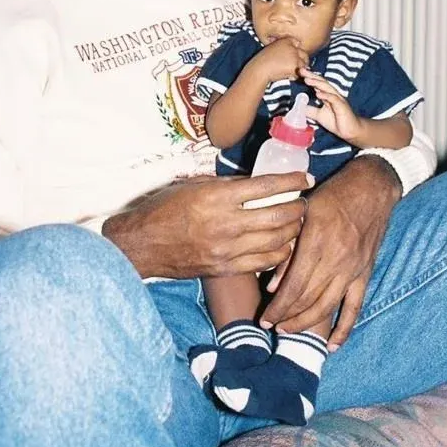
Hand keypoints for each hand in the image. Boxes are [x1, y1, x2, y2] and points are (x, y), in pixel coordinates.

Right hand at [102, 171, 312, 279]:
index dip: (291, 181)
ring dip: (293, 230)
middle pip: (279, 215)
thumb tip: (256, 183)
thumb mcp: (194, 186)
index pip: (267, 186)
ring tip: (296, 222)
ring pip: (277, 241)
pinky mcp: (225, 269)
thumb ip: (226, 185)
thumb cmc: (164, 209)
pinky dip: (279, 253)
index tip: (304, 178)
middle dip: (298, 207)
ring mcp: (227, 249)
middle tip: (304, 202)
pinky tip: (282, 245)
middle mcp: (227, 223)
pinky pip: (264, 262)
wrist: (142, 244)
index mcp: (218, 197)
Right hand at [253, 37, 308, 84]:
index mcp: (285, 41)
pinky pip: (300, 72)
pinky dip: (295, 76)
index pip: (297, 43)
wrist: (259, 69)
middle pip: (304, 54)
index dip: (297, 51)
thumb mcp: (271, 49)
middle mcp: (292, 46)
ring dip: (299, 69)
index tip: (295, 56)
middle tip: (298, 67)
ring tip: (290, 73)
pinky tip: (288, 76)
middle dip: (302, 61)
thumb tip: (289, 56)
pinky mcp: (295, 65)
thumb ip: (282, 50)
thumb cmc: (262, 62)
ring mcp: (294, 56)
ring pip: (303, 64)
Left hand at [259, 156, 400, 350]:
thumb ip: (288, 247)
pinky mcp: (365, 273)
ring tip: (289, 330)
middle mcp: (336, 259)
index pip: (295, 286)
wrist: (371, 188)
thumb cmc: (331, 196)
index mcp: (317, 242)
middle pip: (308, 300)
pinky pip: (355, 306)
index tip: (265, 317)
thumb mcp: (303, 212)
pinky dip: (344, 328)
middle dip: (287, 317)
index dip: (278, 306)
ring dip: (307, 324)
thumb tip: (271, 284)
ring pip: (328, 307)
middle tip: (270, 325)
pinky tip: (333, 345)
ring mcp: (353, 269)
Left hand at [301, 69, 362, 142]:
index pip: (317, 83)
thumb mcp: (318, 115)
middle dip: (311, 76)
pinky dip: (326, 96)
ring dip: (317, 83)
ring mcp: (338, 99)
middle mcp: (332, 94)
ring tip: (307, 80)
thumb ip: (309, 110)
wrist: (350, 130)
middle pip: (321, 82)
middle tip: (301, 70)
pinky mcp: (342, 107)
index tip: (299, 72)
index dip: (309, 77)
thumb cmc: (336, 121)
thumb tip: (298, 107)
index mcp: (327, 95)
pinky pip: (334, 99)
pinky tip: (318, 94)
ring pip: (327, 88)